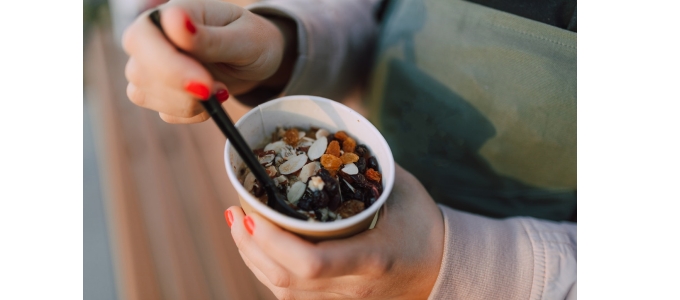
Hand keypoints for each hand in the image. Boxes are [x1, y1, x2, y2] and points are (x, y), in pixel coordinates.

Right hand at [121, 0, 290, 122]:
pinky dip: (193, 114)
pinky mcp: (160, 92)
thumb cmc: (252, 39)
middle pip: (138, 71)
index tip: (204, 85)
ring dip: (188, 104)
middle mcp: (151, 39)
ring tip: (221, 89)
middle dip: (180, 90)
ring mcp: (151, 67)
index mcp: (168, 14)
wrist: (256, 58)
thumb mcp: (244, 37)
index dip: (169, 66)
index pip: (143, 38)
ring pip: (145, 95)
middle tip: (219, 91)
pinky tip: (213, 100)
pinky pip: (166, 113)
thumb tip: (173, 20)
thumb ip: (210, 37)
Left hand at [226, 164, 444, 298]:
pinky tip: (260, 248)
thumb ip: (366, 166)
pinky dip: (269, 271)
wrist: (444, 272)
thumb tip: (330, 139)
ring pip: (283, 293)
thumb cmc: (424, 227)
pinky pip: (291, 297)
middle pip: (286, 280)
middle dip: (249, 247)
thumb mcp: (403, 190)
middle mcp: (353, 287)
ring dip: (253, 259)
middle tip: (235, 213)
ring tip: (240, 225)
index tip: (252, 213)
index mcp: (372, 258)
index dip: (271, 242)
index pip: (311, 263)